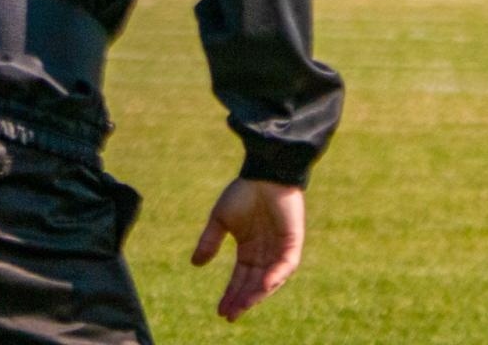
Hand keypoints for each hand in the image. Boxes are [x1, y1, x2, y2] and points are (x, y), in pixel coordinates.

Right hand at [191, 178, 304, 321]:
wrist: (263, 172)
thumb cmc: (243, 191)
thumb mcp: (220, 220)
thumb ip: (209, 241)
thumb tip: (195, 264)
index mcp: (249, 248)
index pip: (240, 278)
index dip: (231, 294)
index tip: (221, 311)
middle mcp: (265, 251)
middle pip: (254, 283)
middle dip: (242, 300)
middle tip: (230, 315)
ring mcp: (279, 247)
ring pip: (270, 278)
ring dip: (258, 293)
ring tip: (244, 306)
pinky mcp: (292, 240)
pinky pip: (287, 264)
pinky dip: (276, 276)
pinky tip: (263, 285)